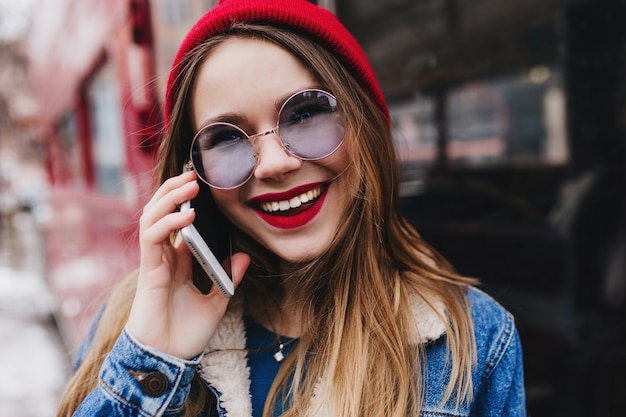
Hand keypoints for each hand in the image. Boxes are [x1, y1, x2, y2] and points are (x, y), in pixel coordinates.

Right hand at [127, 170, 249, 358]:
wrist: (168, 359)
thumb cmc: (187, 333)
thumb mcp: (218, 301)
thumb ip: (228, 277)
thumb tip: (243, 255)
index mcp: (179, 260)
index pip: (179, 220)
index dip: (186, 200)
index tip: (204, 183)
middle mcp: (164, 256)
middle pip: (161, 212)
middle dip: (175, 190)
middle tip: (195, 173)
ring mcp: (155, 261)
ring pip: (152, 217)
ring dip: (169, 197)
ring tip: (190, 183)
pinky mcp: (149, 270)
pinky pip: (153, 237)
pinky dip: (169, 223)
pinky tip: (187, 215)